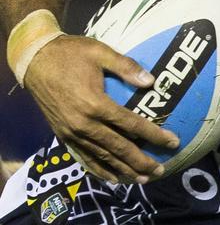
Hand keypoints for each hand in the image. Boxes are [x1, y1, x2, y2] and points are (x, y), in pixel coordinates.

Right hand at [23, 35, 178, 183]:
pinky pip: (83, 157)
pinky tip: (112, 178)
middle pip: (118, 148)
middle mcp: (84, 124)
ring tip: (142, 179)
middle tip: (160, 170)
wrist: (35, 60)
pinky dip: (99, 170)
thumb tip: (151, 81)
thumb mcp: (100, 52)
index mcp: (95, 104)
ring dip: (123, 170)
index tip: (172, 142)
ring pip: (102, 157)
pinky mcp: (63, 135)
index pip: (131, 124)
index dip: (153, 135)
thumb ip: (127, 66)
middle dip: (141, 161)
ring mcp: (72, 132)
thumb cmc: (70, 53)